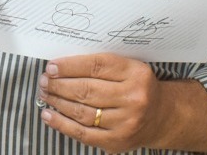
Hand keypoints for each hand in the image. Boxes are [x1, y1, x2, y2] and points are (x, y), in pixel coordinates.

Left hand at [38, 54, 206, 152]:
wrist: (161, 116)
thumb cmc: (138, 87)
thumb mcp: (129, 68)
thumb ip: (101, 65)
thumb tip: (62, 66)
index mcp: (135, 73)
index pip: (96, 66)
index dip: (70, 66)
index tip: (52, 66)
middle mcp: (133, 98)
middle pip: (87, 90)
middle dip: (59, 85)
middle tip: (44, 80)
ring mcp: (125, 122)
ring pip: (82, 112)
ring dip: (57, 102)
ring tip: (44, 94)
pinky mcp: (116, 141)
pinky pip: (83, 133)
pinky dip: (62, 124)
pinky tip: (48, 114)